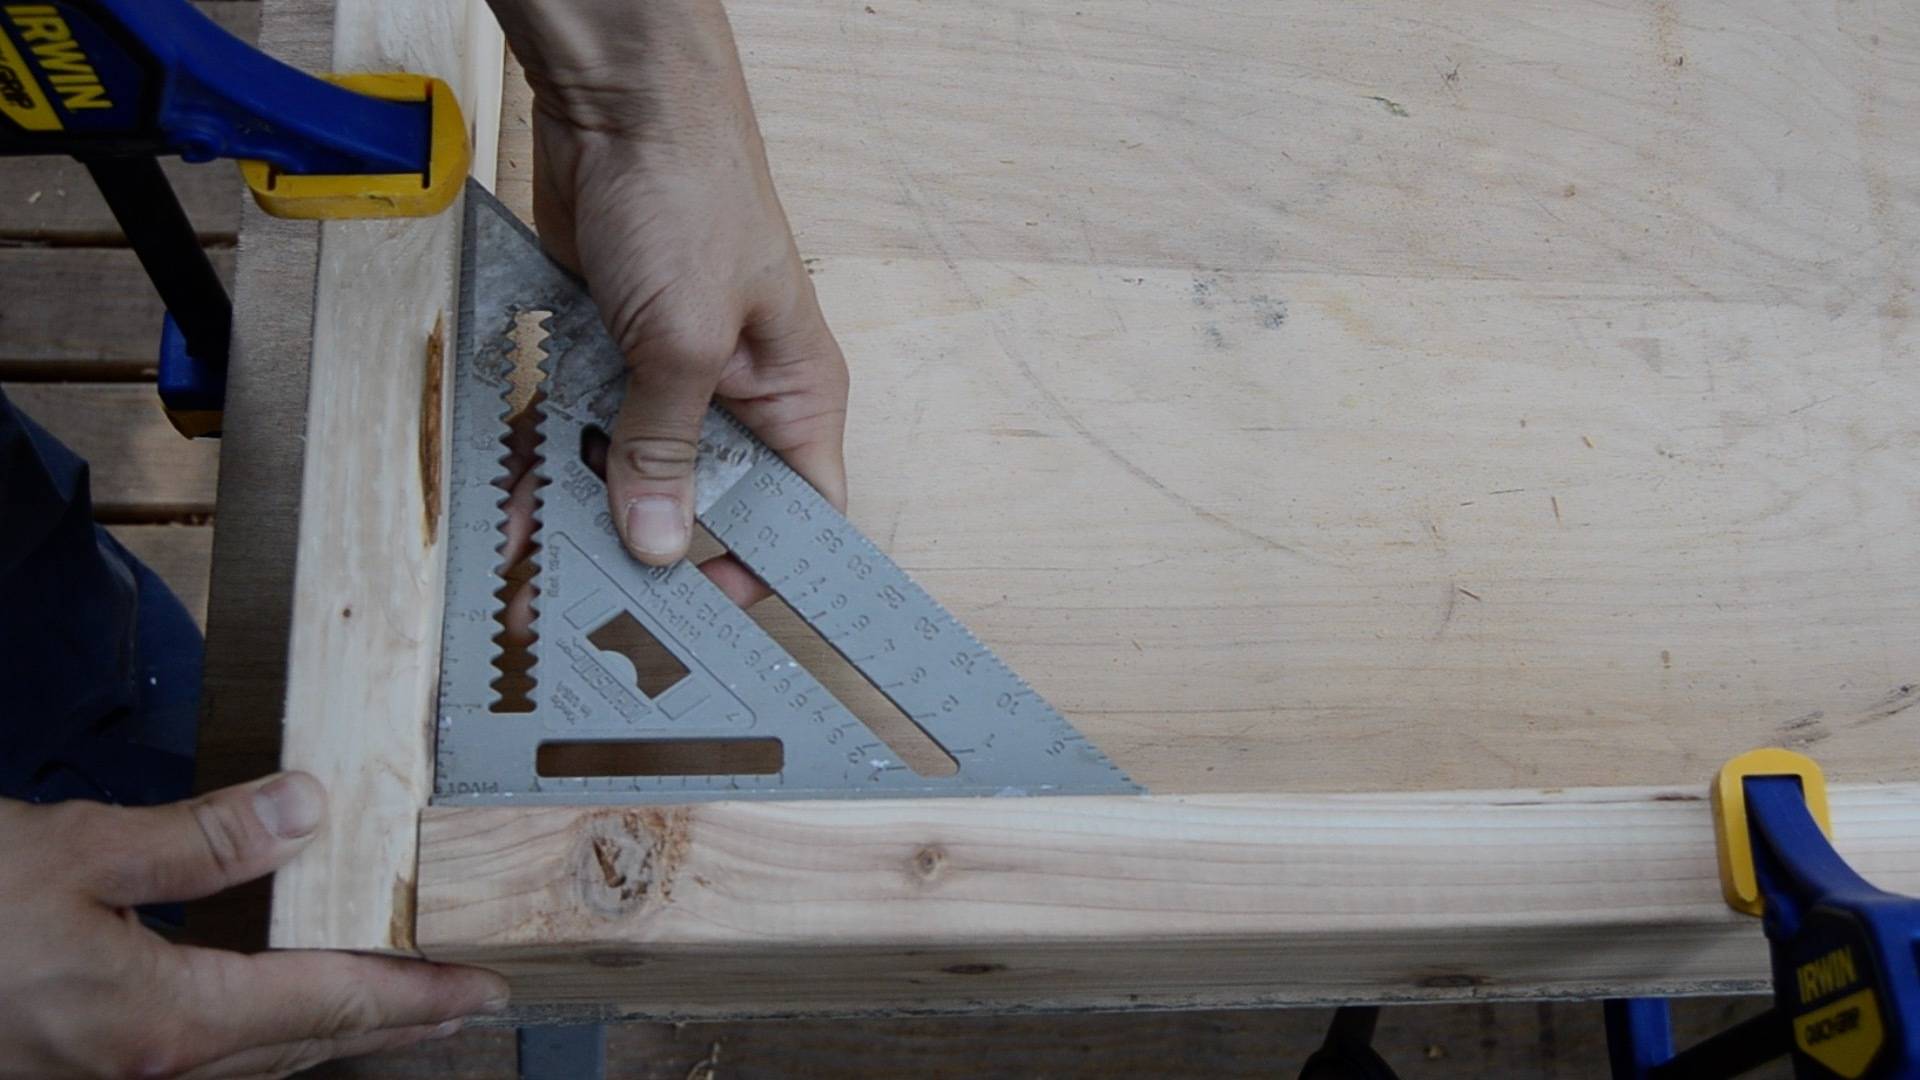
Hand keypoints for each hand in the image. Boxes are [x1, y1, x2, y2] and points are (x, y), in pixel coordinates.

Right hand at [0, 774, 506, 1078]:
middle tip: (466, 1003)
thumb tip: (308, 810)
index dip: (415, 996)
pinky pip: (197, 1067)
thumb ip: (197, 839)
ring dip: (329, 1037)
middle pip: (304, 1049)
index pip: (328, 1006)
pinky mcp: (72, 1075)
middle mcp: (145, 1076)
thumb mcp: (67, 852)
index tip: (484, 990)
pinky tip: (266, 1016)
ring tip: (391, 1008)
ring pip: (251, 1067)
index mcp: (160, 1023)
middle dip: (392, 1024)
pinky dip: (259, 1040)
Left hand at [490, 0, 849, 606]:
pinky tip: (514, 511)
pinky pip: (578, 428)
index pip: (799, 512)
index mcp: (792, 396)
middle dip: (647, 559)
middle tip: (596, 626)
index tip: (707, 628)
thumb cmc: (693, 195)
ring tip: (534, 586)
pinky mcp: (607, 350)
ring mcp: (667, 372)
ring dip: (583, 522)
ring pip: (628, 471)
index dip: (761, 572)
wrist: (618, 101)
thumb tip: (657, 542)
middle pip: (699, 502)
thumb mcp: (684, 337)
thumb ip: (665, 445)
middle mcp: (734, 394)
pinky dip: (547, 465)